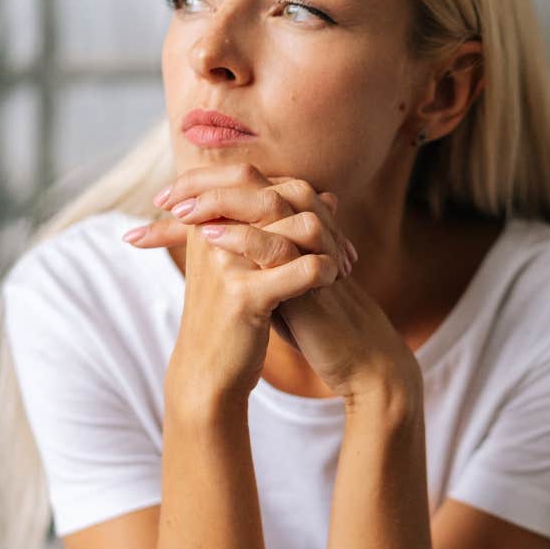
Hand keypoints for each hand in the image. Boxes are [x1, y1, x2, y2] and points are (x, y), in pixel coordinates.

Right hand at [121, 164, 350, 404]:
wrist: (207, 372)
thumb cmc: (233, 316)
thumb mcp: (253, 266)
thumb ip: (284, 228)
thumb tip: (331, 197)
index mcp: (206, 222)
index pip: (251, 177)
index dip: (298, 194)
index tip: (327, 223)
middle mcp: (210, 234)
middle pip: (275, 193)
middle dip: (318, 215)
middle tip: (343, 247)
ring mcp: (225, 263)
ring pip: (297, 225)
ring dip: (329, 242)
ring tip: (342, 267)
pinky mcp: (244, 296)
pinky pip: (303, 268)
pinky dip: (326, 270)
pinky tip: (334, 281)